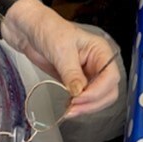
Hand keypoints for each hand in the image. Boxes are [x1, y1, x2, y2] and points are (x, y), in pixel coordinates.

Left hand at [1, 0, 119, 116]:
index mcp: (101, 52)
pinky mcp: (77, 83)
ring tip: (69, 110)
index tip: (79, 98)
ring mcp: (89, 75)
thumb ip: (71, 72)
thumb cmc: (49, 31)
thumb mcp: (61, 50)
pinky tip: (67, 107)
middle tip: (73, 108)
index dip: (98, 90)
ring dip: (86, 107)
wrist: (31, 32)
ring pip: (99, 98)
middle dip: (93, 102)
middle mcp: (99, 64)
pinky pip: (85, 99)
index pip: (110, 76)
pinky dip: (79, 107)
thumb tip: (79, 92)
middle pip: (109, 91)